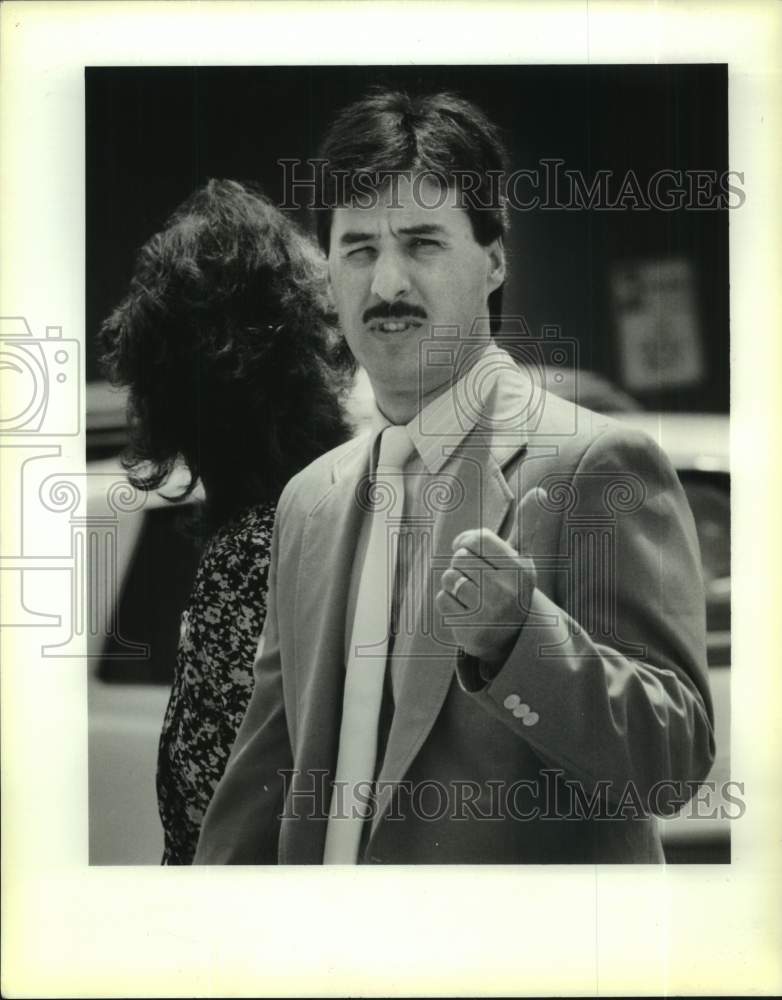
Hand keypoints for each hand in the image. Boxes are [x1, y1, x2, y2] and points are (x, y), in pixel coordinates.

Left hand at [435, 488, 543, 664]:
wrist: (510, 637)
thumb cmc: (509, 586)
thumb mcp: (521, 557)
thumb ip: (528, 524)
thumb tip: (540, 492)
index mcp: (521, 569)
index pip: (478, 539)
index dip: (466, 542)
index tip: (467, 549)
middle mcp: (508, 591)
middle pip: (460, 558)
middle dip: (461, 566)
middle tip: (475, 580)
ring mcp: (490, 613)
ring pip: (448, 577)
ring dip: (453, 584)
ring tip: (470, 595)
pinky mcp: (470, 629)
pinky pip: (441, 599)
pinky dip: (447, 603)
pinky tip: (465, 610)